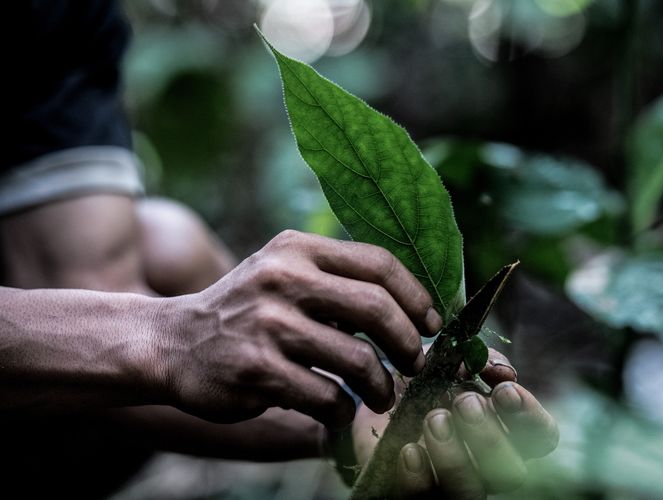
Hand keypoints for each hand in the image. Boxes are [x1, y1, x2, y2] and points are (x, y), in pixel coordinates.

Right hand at [159, 230, 442, 425]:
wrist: (172, 342)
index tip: (431, 323)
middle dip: (407, 342)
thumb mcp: (283, 274)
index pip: (378, 263)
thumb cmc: (246, 310)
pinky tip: (339, 409)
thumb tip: (412, 309)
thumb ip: (336, 280)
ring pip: (357, 360)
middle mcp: (282, 279)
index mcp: (296, 249)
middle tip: (415, 362)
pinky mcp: (255, 370)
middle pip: (376, 307)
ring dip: (382, 386)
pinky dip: (344, 410)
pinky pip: (327, 397)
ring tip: (382, 395)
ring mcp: (267, 325)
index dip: (416, 296)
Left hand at [353, 350, 558, 498]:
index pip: (541, 435)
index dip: (530, 415)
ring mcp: (450, 487)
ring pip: (472, 492)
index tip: (504, 390)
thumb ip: (476, 358)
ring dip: (456, 456)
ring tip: (434, 420)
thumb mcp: (444, 360)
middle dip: (491, 435)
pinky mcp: (416, 498)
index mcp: (501, 430)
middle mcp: (484, 466)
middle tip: (464, 402)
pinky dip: (418, 477)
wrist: (367, 404)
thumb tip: (502, 370)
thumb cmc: (416, 383)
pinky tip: (408, 450)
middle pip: (513, 471)